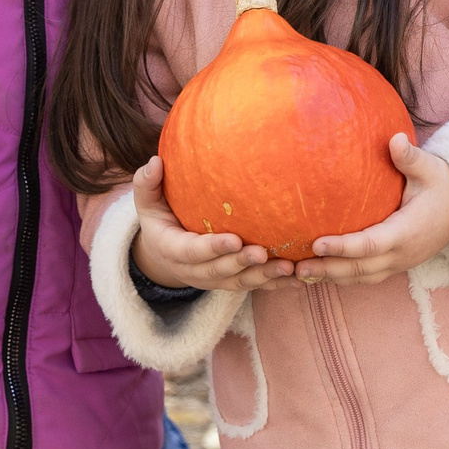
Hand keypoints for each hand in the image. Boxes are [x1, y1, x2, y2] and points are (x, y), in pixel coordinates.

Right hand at [126, 157, 297, 292]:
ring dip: (265, 277)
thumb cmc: (161, 219)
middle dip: (242, 264)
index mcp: (174, 250)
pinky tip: (301, 279)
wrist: (165, 255)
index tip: (234, 240)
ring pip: (241, 282)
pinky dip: (278, 284)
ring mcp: (215, 280)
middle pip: (219, 271)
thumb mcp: (148, 204)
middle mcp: (195, 271)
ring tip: (289, 268)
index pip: (193, 251)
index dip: (212, 248)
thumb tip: (154, 162)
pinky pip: (255, 286)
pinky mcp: (233, 282)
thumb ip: (147, 185)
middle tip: (263, 253)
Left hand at [298, 134, 448, 286]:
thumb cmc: (446, 185)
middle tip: (296, 267)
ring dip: (332, 277)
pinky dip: (345, 276)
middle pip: (360, 269)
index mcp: (408, 232)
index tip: (317, 244)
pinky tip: (324, 271)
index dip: (343, 247)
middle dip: (328, 269)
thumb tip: (395, 139)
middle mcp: (403, 253)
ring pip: (362, 277)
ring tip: (301, 274)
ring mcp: (401, 262)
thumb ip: (410, 158)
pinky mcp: (399, 263)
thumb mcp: (431, 168)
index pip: (371, 245)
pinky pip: (368, 276)